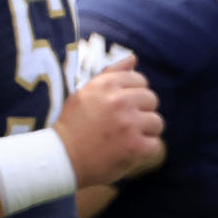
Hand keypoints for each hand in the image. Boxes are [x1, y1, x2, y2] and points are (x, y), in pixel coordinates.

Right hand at [54, 55, 163, 185]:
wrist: (61, 160)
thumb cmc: (74, 125)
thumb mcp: (86, 93)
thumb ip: (111, 73)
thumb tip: (133, 57)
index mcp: (106, 84)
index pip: (140, 81)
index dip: (133, 95)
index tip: (121, 107)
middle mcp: (119, 101)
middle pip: (151, 99)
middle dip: (141, 112)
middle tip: (122, 125)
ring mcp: (129, 124)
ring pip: (157, 122)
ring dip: (145, 132)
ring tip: (125, 139)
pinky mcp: (136, 146)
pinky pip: (155, 144)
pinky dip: (144, 150)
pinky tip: (127, 152)